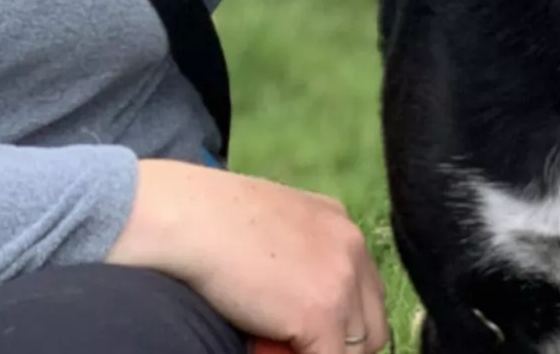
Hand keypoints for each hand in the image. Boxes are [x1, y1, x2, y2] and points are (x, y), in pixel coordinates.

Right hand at [107, 158, 388, 353]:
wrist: (189, 218)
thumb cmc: (208, 221)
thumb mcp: (269, 231)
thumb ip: (295, 262)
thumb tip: (291, 304)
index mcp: (337, 224)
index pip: (362, 290)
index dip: (342, 324)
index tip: (312, 338)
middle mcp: (350, 246)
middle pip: (371, 324)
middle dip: (342, 346)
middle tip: (298, 348)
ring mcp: (341, 280)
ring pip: (355, 349)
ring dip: (322, 353)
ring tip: (277, 347)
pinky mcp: (323, 314)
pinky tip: (267, 352)